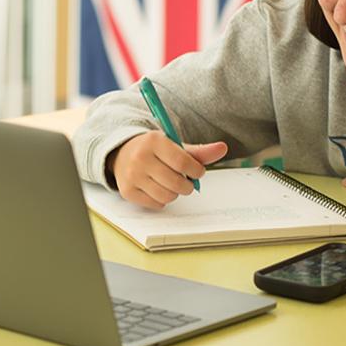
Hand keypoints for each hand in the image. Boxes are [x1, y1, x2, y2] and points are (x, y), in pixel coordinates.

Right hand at [109, 131, 228, 209]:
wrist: (123, 152)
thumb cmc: (155, 150)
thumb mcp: (175, 146)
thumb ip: (199, 151)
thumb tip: (223, 148)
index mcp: (154, 141)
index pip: (182, 162)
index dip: (196, 171)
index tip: (198, 172)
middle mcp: (140, 158)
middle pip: (176, 183)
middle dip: (188, 185)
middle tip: (186, 181)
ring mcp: (132, 176)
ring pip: (167, 196)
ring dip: (176, 193)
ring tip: (171, 183)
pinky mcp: (128, 191)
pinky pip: (156, 204)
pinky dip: (162, 199)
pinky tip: (158, 188)